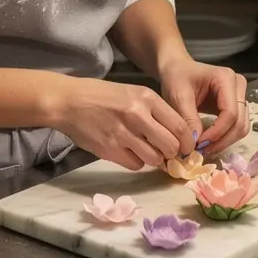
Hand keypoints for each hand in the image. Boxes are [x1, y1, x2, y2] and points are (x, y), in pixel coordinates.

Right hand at [46, 77, 194, 171]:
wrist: (70, 101)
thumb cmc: (103, 96)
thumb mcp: (133, 93)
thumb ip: (154, 112)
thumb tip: (176, 137)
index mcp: (146, 98)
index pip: (179, 126)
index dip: (187, 142)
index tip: (186, 148)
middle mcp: (137, 115)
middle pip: (170, 146)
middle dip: (172, 153)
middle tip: (168, 153)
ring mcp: (123, 133)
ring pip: (154, 158)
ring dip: (153, 159)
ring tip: (145, 150)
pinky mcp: (110, 149)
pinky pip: (135, 164)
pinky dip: (136, 161)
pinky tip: (128, 151)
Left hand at [158, 58, 248, 157]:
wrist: (176, 69)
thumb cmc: (176, 77)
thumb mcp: (178, 96)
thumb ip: (188, 119)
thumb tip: (196, 143)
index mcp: (226, 78)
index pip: (230, 112)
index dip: (217, 132)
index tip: (198, 144)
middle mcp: (238, 86)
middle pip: (239, 122)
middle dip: (221, 140)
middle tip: (201, 150)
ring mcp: (239, 96)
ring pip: (241, 127)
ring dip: (224, 141)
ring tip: (203, 148)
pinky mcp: (236, 106)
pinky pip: (236, 127)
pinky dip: (224, 138)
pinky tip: (208, 143)